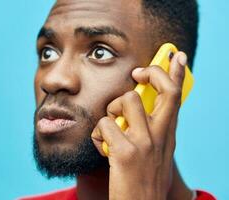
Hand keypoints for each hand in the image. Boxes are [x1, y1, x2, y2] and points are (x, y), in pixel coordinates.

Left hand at [91, 52, 187, 199]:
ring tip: (111, 127)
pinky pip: (104, 124)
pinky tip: (102, 147)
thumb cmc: (143, 179)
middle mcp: (160, 135)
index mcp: (166, 134)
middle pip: (163, 90)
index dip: (176, 73)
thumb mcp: (155, 153)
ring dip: (112, 110)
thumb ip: (151, 131)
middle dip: (152, 73)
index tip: (177, 56)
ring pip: (126, 100)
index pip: (176, 97)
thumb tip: (136, 111)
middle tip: (137, 72)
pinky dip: (97, 134)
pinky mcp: (126, 152)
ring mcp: (144, 143)